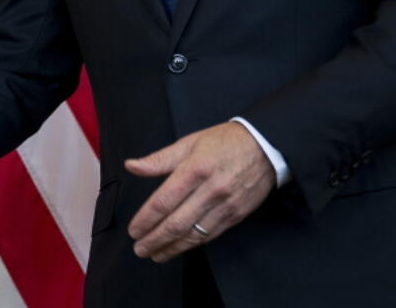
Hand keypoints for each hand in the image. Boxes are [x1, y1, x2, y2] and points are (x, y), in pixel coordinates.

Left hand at [124, 122, 274, 262]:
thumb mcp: (188, 143)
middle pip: (176, 223)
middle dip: (154, 240)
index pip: (164, 201)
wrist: (264, 146)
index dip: (146, 219)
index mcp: (194, 169)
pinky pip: (210, 235)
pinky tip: (178, 248)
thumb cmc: (223, 142)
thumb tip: (131, 166)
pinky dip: (191, 244)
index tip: (133, 230)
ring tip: (155, 254)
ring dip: (171, 248)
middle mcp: (210, 190)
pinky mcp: (236, 215)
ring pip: (193, 234)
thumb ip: (158, 159)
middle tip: (139, 249)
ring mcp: (225, 205)